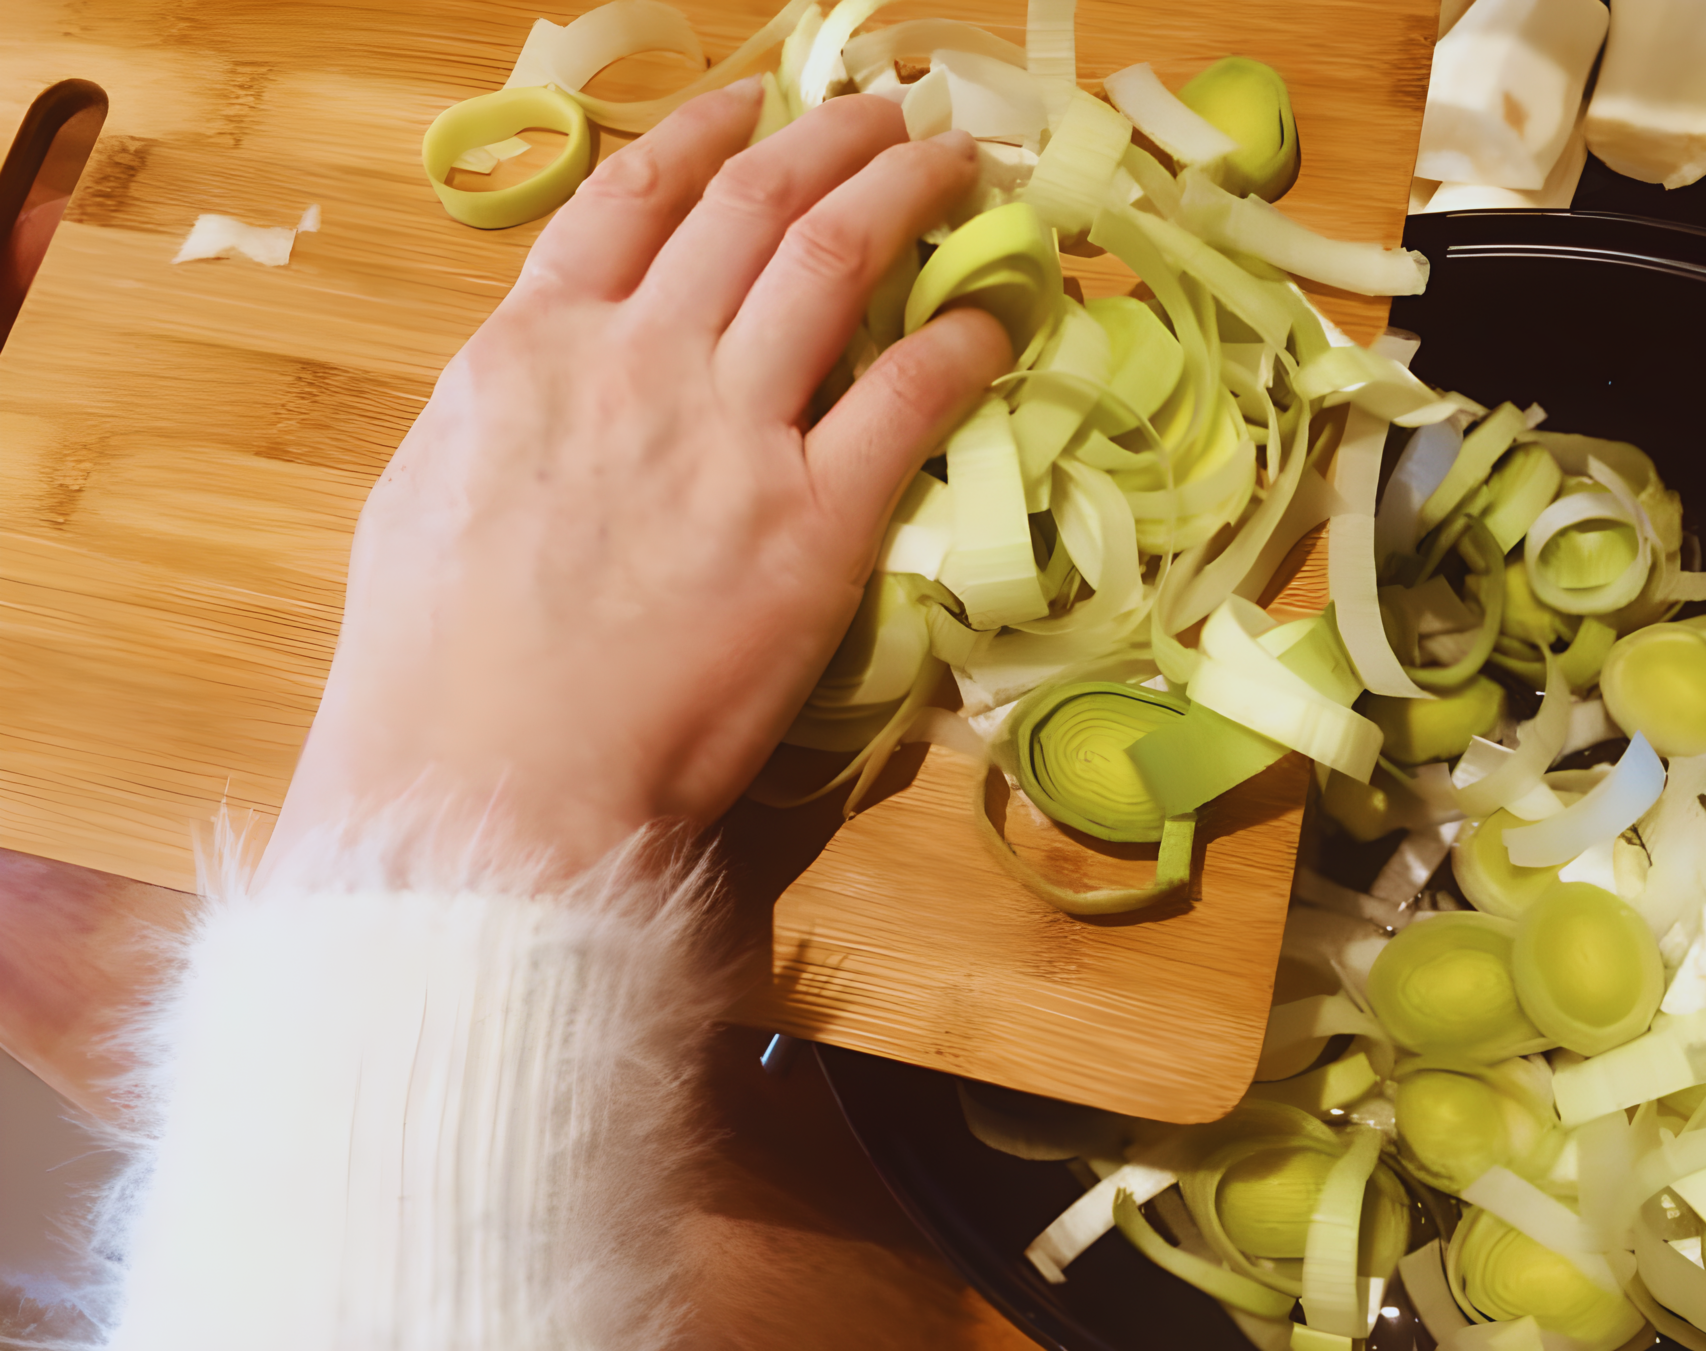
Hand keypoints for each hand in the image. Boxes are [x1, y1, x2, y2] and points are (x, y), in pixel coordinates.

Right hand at [260, 84, 1009, 880]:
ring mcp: (731, 435)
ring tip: (952, 163)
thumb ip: (501, 413)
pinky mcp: (815, 522)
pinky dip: (955, 344)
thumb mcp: (427, 502)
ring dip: (903, 194)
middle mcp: (637, 363)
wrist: (494, 788)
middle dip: (830, 140)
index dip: (704, 135)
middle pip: (751, 208)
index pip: (628, 199)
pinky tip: (989, 324)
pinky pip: (905, 398)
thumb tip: (543, 372)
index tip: (755, 102)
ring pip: (833, 263)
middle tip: (889, 114)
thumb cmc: (433, 674)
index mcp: (531, 353)